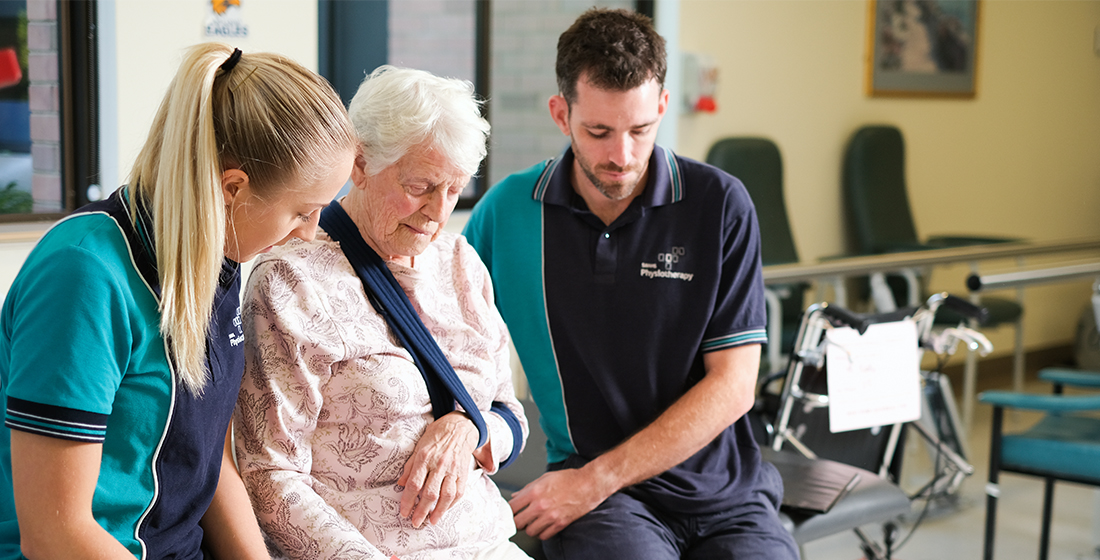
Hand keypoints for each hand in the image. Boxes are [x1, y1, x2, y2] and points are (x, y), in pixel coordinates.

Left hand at [397, 411, 478, 526]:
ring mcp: (453, 469)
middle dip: (421, 511)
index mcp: (425, 457)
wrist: (460, 426)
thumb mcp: (419, 447)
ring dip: (438, 511)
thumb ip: (409, 466)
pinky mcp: (463, 472)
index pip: (414, 483)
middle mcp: (440, 464)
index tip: (404, 512)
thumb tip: (400, 484)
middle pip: (430, 493)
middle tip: (415, 522)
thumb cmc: (436, 435)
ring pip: (446, 496)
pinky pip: (459, 492)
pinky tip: (445, 510)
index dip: (408, 500)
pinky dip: (452, 504)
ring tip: (431, 521)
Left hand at [509, 468, 612, 539]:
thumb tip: (516, 496)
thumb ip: (528, 488)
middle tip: (520, 518)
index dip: (508, 510)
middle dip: (517, 521)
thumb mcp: (545, 478)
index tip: (510, 511)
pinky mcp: (560, 524)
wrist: (589, 484)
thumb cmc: (569, 479)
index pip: (512, 507)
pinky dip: (542, 533)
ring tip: (533, 522)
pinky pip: (544, 536)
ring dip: (530, 528)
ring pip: (530, 531)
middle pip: (518, 522)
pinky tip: (543, 526)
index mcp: (534, 492)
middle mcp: (541, 505)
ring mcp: (551, 516)